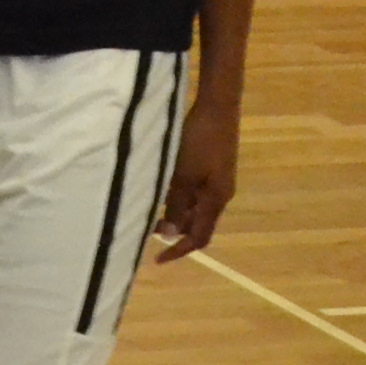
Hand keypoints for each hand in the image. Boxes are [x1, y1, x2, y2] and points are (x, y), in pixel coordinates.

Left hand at [153, 93, 241, 257]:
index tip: (157, 258)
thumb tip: (170, 234)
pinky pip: (193, 191)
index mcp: (216, 199)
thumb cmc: (199, 140)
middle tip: (146, 225)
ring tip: (149, 205)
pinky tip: (160, 186)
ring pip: (192, 206)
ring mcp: (216, 179)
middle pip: (196, 223)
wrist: (217, 106)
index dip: (179, 250)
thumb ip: (176, 205)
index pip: (199, 237)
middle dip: (172, 229)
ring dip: (172, 211)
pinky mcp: (211, 166)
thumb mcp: (183, 175)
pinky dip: (177, 195)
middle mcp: (219, 194)